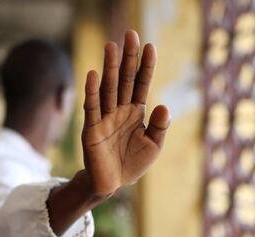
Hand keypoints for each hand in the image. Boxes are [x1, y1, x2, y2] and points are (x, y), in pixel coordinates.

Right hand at [81, 30, 170, 196]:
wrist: (113, 184)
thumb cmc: (133, 163)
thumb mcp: (153, 145)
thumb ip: (160, 126)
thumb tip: (163, 105)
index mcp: (136, 113)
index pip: (141, 85)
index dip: (146, 66)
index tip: (150, 46)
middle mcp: (120, 111)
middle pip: (124, 80)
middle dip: (128, 59)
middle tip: (130, 34)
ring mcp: (105, 118)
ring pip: (108, 89)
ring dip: (109, 68)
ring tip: (111, 46)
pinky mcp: (91, 130)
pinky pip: (92, 108)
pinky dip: (92, 92)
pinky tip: (93, 74)